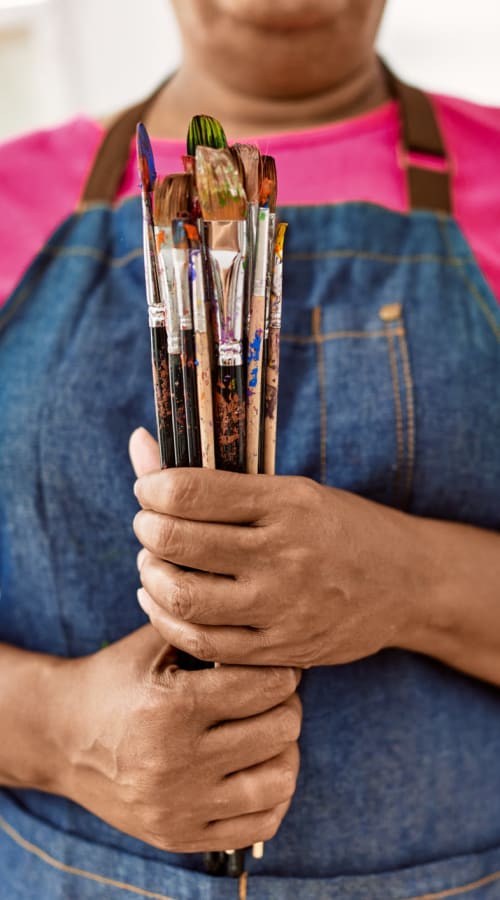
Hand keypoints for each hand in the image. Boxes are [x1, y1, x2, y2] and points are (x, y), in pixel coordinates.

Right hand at [57, 625, 301, 851]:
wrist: (60, 737)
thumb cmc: (115, 680)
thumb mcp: (153, 642)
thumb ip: (206, 627)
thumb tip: (267, 622)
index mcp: (170, 706)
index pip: (265, 686)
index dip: (282, 670)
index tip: (279, 666)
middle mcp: (174, 762)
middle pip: (279, 729)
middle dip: (286, 704)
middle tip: (275, 695)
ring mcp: (179, 806)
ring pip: (278, 780)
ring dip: (285, 751)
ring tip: (271, 732)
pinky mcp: (180, 836)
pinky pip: (259, 824)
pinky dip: (273, 795)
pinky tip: (259, 769)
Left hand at [131, 428, 424, 668]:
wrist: (407, 584)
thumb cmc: (340, 527)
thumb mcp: (290, 490)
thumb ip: (212, 476)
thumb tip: (137, 443)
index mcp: (287, 502)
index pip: (190, 492)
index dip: (152, 488)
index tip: (150, 488)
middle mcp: (284, 553)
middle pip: (176, 542)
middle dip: (146, 529)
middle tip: (148, 524)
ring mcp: (282, 606)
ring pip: (182, 597)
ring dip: (150, 576)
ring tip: (153, 562)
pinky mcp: (281, 649)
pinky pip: (201, 642)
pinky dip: (166, 619)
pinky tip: (162, 601)